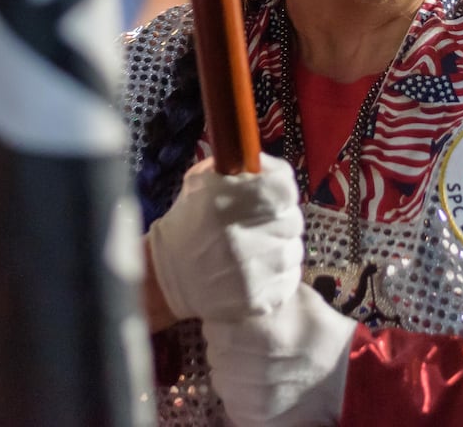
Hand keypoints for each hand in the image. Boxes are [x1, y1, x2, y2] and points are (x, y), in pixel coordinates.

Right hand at [146, 154, 303, 323]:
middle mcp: (245, 238)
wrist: (169, 275)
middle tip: (260, 223)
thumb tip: (265, 163)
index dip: (279, 188)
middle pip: (292, 218)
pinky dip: (280, 272)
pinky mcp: (261, 299)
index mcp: (229, 203)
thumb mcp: (203, 181)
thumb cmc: (189, 222)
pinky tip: (259, 268)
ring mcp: (255, 272)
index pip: (284, 188)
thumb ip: (238, 166)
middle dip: (279, 217)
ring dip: (280, 245)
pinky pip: (290, 277)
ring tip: (257, 248)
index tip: (270, 193)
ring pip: (293, 249)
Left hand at [205, 283, 358, 426]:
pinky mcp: (253, 419)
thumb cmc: (318, 330)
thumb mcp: (296, 298)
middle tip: (244, 340)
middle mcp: (254, 370)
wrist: (343, 376)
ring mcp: (252, 400)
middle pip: (215, 352)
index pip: (215, 327)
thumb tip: (232, 279)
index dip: (223, 321)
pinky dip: (238, 391)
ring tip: (250, 362)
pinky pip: (230, 401)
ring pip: (219, 378)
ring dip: (229, 369)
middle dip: (224, 344)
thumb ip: (263, 290)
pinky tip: (255, 382)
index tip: (233, 320)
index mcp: (265, 335)